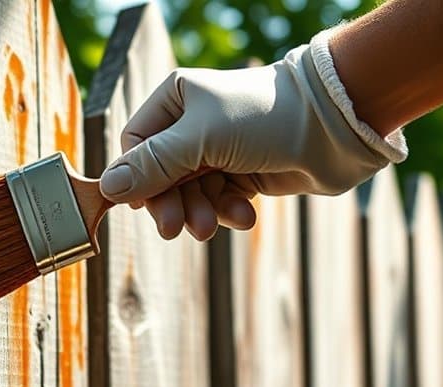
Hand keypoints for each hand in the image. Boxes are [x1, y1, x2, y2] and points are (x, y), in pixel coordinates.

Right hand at [100, 33, 405, 239]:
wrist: (335, 127)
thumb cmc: (265, 118)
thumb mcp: (201, 139)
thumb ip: (153, 165)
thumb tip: (107, 189)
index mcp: (175, 101)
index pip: (136, 147)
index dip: (137, 180)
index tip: (145, 206)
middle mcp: (192, 125)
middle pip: (161, 177)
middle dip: (171, 204)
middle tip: (175, 230)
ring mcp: (218, 151)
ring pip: (190, 194)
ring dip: (200, 213)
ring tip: (213, 226)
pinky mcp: (242, 173)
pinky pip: (219, 201)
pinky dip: (229, 212)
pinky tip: (245, 216)